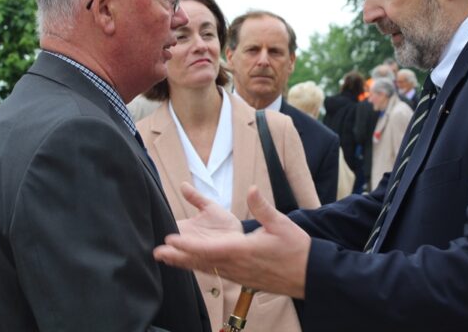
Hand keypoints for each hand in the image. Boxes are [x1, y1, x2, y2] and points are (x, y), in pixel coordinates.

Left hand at [154, 185, 309, 298]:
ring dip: (186, 263)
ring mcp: (239, 275)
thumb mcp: (281, 224)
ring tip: (168, 259)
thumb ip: (262, 207)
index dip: (188, 245)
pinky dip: (201, 268)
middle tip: (157, 253)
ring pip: (207, 269)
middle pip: (202, 262)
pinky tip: (193, 265)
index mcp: (244, 251)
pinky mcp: (243, 279)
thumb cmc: (296, 249)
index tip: (171, 240)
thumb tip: (251, 189)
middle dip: (178, 257)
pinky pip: (217, 273)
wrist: (310, 275)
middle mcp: (237, 266)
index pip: (209, 249)